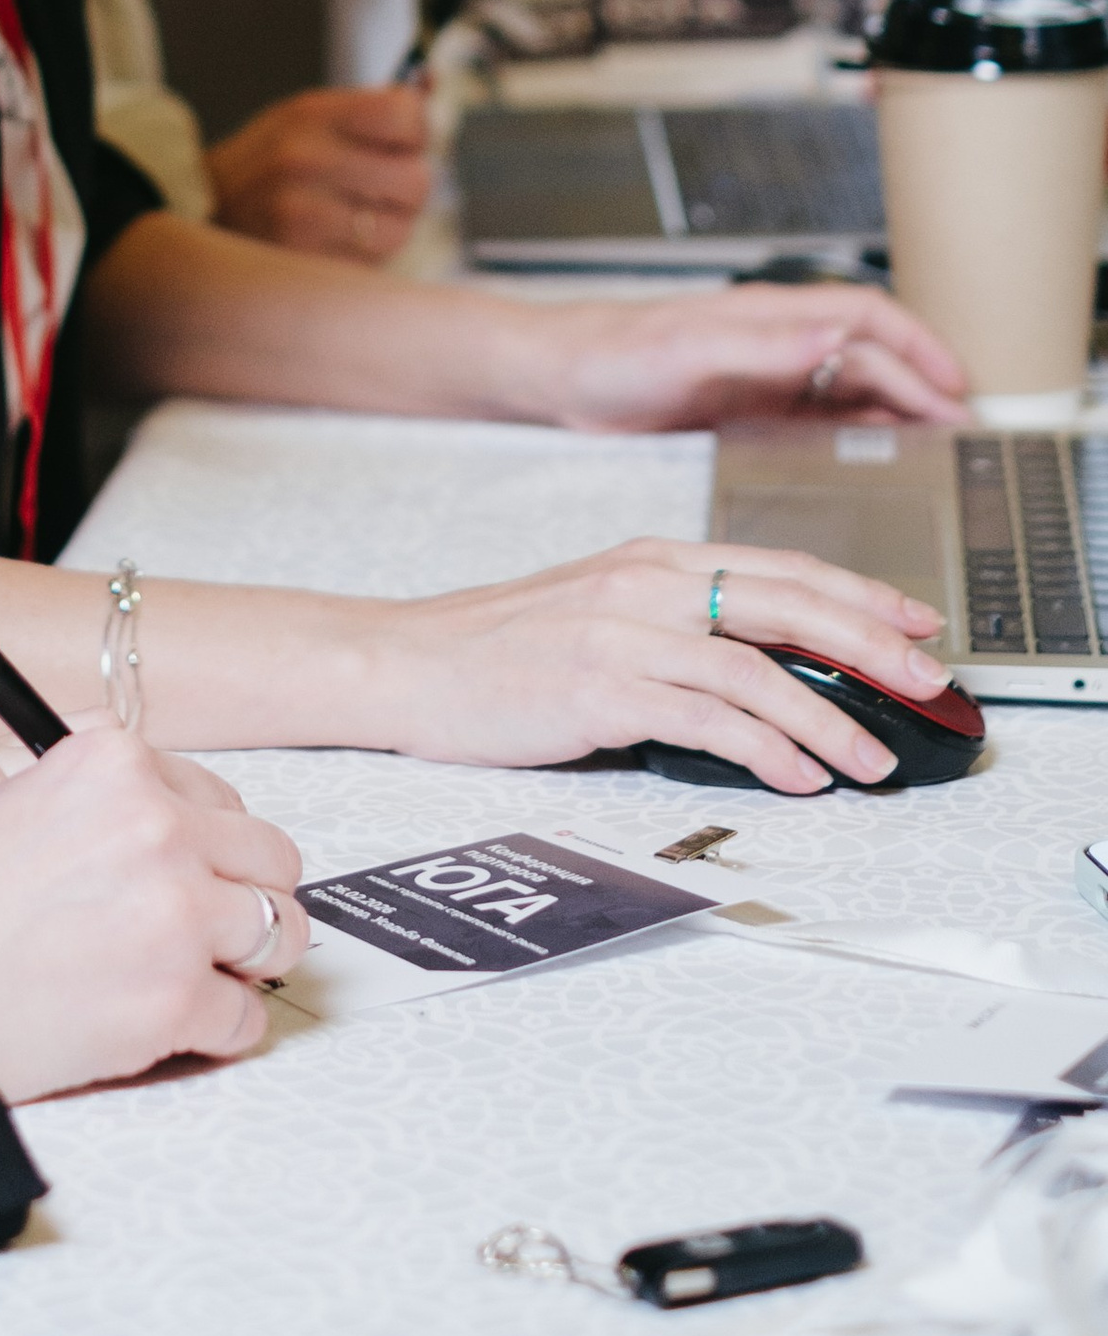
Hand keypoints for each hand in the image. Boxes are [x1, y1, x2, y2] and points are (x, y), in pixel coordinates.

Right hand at [0, 723, 308, 1102]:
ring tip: (211, 975)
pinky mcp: (174, 999)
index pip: (219, 797)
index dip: (207, 842)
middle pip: (269, 857)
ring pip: (279, 932)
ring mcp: (173, 913)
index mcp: (112, 763)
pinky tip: (177, 1025)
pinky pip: (244, 1018)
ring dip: (250, 960)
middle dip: (248, 895)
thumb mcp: (17, 800)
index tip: (197, 868)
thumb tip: (173, 821)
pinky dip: (220, 1028)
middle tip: (218, 927)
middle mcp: (154, 825)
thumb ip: (102, 797)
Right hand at [204, 87, 432, 261]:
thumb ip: (367, 107)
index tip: (402, 142)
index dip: (417, 133)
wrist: (194, 212)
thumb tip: (430, 84)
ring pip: (399, 230)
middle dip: (406, 187)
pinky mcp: (301, 261)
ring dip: (387, 228)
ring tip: (353, 219)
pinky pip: (370, 266)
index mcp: (311, 114)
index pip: (405, 115)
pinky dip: (363, 259)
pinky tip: (333, 244)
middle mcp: (306, 159)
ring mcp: (302, 213)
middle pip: (415, 179)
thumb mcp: (303, 117)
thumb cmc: (263, 164)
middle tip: (378, 187)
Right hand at [353, 536, 955, 793]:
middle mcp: (645, 584)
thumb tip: (760, 665)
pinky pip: (708, 720)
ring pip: (759, 669)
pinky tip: (797, 777)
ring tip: (873, 760)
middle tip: (930, 685)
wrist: (404, 664)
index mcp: (650, 559)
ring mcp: (623, 633)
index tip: (917, 622)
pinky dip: (767, 750)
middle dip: (873, 646)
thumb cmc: (497, 650)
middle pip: (788, 605)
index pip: (779, 566)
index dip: (858, 594)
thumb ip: (673, 622)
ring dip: (830, 720)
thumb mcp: (597, 612)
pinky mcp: (602, 687)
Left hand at [533, 283, 967, 433]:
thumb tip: (835, 334)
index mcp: (768, 315)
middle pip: (869, 354)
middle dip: (920, 383)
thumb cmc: (612, 353)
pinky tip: (870, 457)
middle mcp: (773, 341)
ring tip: (933, 446)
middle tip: (960, 429)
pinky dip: (854, 430)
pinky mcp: (745, 407)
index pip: (866, 317)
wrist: (559, 378)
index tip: (955, 384)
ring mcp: (762, 374)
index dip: (917, 345)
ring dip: (893, 409)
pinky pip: (816, 414)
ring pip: (848, 385)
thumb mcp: (688, 349)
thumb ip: (763, 344)